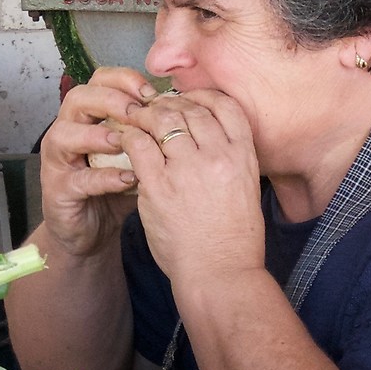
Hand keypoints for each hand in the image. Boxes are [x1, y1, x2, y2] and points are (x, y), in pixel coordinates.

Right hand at [37, 67, 159, 259]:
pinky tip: (128, 180)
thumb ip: (152, 135)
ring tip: (125, 142)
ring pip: (66, 133)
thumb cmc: (115, 188)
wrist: (90, 231)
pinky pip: (79, 178)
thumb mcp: (138, 156)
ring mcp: (59, 160)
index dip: (124, 80)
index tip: (151, 93)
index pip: (100, 81)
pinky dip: (104, 177)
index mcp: (88, 115)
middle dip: (111, 100)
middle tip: (138, 112)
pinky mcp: (57, 189)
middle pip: (79, 98)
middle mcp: (68, 130)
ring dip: (98, 135)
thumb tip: (188, 115)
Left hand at [118, 89, 266, 296]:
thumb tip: (205, 142)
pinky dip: (129, 136)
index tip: (188, 100)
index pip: (225, 106)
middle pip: (191, 108)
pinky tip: (125, 139)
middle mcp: (217, 155)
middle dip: (169, 103)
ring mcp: (187, 168)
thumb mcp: (245, 189)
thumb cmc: (233, 240)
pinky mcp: (159, 185)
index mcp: (243, 155)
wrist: (221, 273)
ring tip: (135, 118)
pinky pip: (138, 145)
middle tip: (154, 108)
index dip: (202, 96)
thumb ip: (228, 161)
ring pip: (162, 119)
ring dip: (146, 115)